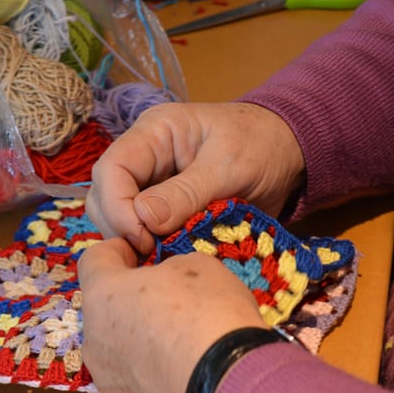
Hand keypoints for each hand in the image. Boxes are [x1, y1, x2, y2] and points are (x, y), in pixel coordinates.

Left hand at [78, 237, 266, 392]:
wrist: (229, 387)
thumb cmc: (209, 314)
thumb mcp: (197, 266)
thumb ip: (169, 270)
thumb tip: (166, 284)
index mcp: (103, 297)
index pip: (93, 261)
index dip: (117, 252)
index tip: (141, 255)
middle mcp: (95, 343)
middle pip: (105, 314)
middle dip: (131, 305)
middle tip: (171, 305)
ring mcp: (110, 387)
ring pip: (119, 357)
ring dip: (141, 348)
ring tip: (183, 350)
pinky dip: (158, 385)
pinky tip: (189, 383)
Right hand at [86, 102, 304, 253]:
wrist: (289, 154)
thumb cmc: (262, 145)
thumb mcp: (229, 166)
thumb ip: (187, 192)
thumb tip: (144, 219)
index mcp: (155, 132)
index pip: (112, 168)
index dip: (118, 206)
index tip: (143, 238)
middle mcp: (144, 158)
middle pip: (105, 195)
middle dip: (120, 227)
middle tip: (151, 255)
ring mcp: (151, 184)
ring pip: (117, 216)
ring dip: (131, 241)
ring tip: (159, 259)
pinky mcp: (164, 209)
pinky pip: (142, 230)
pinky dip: (149, 247)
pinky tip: (166, 259)